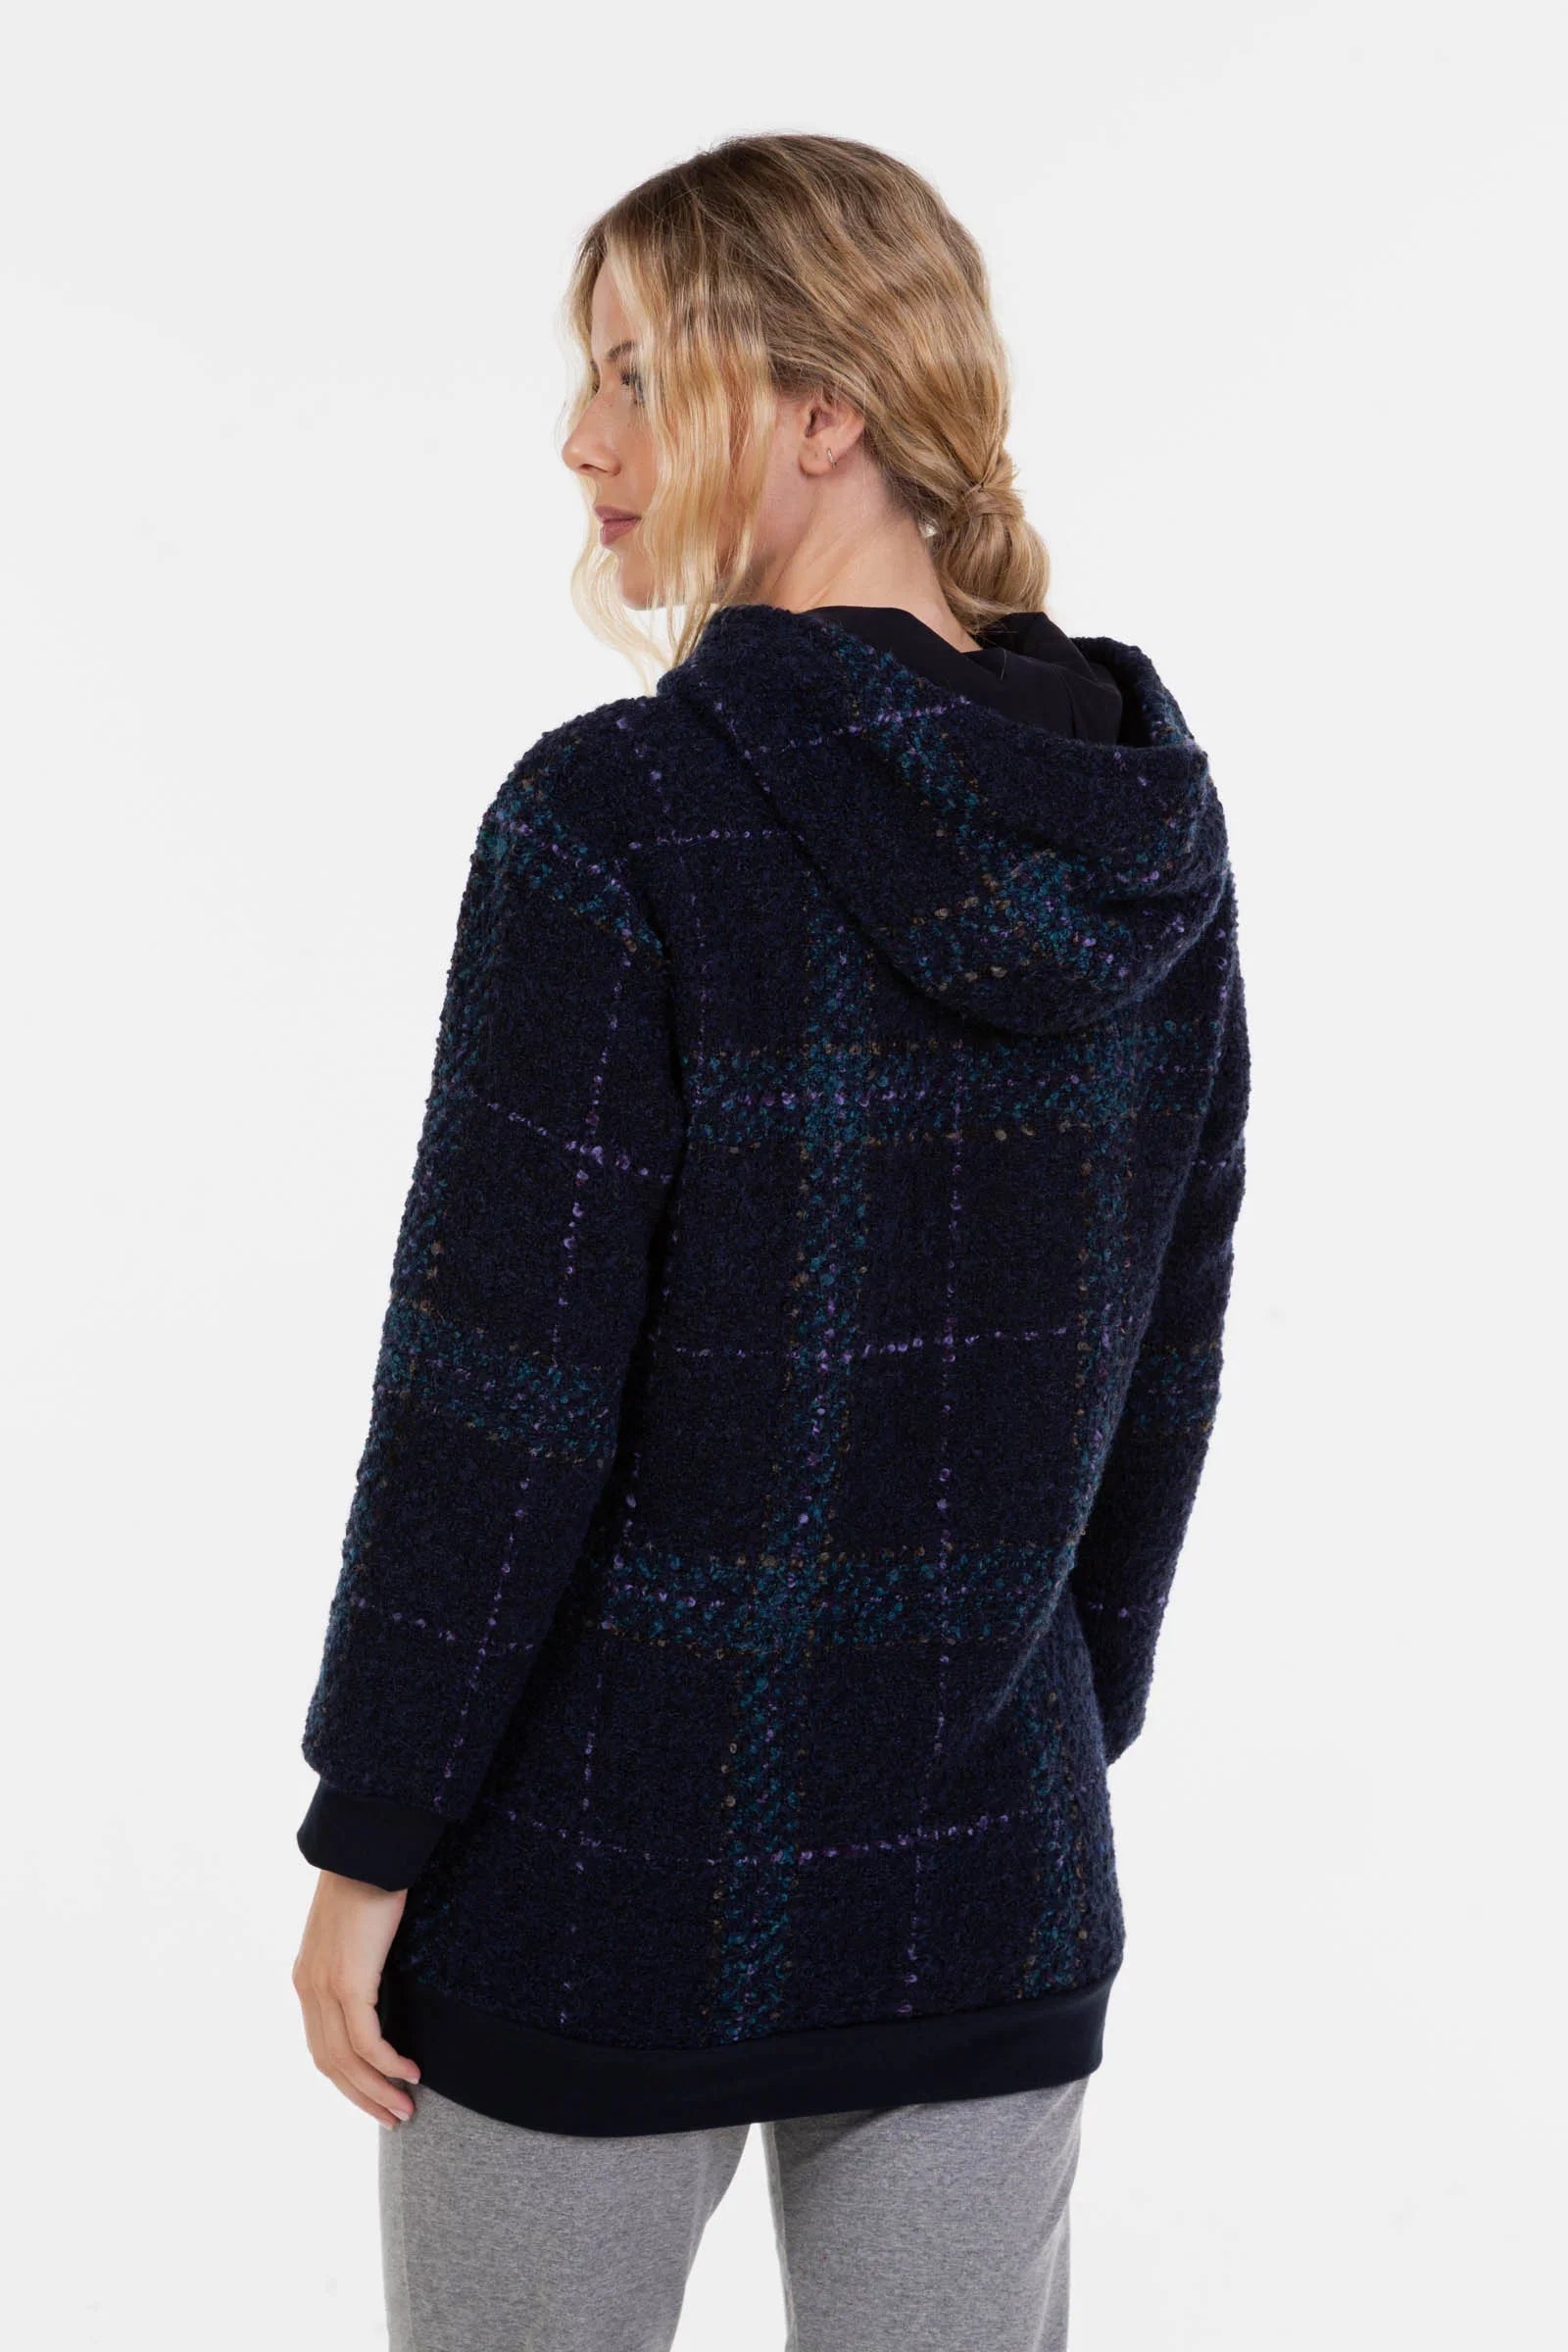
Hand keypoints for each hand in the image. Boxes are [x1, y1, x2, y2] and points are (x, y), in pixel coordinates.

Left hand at [292, 1870, 420, 2127]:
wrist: (366, 1850)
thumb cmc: (369, 1883)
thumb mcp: (357, 1934)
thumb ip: (359, 1965)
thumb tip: (382, 1990)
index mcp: (307, 1980)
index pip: (322, 2049)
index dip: (349, 2081)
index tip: (377, 2097)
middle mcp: (309, 1989)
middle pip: (331, 2065)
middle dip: (363, 2096)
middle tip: (394, 2117)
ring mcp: (325, 1987)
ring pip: (348, 2060)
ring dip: (377, 2089)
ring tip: (406, 2107)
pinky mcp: (348, 1982)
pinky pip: (366, 2040)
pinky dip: (387, 2063)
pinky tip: (410, 2071)